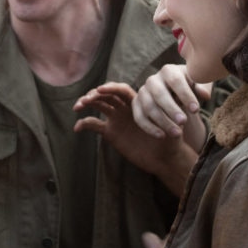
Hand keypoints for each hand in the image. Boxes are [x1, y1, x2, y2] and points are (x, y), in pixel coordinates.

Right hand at [74, 82, 196, 196]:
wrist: (165, 159)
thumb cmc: (171, 141)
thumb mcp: (171, 122)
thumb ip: (167, 112)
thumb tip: (168, 102)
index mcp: (138, 103)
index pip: (121, 90)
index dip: (110, 88)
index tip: (100, 90)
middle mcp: (125, 108)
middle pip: (106, 95)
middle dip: (94, 94)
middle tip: (85, 100)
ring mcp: (117, 119)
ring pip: (98, 106)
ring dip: (87, 103)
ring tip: (78, 107)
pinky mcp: (111, 133)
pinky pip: (94, 125)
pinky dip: (84, 124)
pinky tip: (76, 128)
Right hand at [132, 64, 208, 149]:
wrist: (175, 94)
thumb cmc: (191, 88)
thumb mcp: (200, 85)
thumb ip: (203, 88)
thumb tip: (205, 95)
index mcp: (169, 71)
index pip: (175, 80)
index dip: (185, 95)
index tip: (196, 110)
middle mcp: (153, 79)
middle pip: (159, 94)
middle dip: (171, 109)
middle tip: (184, 122)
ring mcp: (143, 91)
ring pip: (149, 107)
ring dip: (162, 121)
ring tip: (177, 134)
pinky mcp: (136, 104)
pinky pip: (139, 117)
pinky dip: (149, 128)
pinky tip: (162, 136)